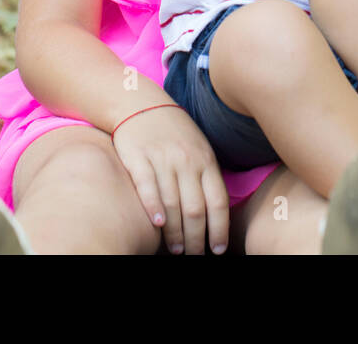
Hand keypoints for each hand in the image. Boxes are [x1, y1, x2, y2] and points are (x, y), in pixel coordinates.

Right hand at [111, 103, 230, 254]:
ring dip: (175, 232)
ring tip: (175, 249)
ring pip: (172, 203)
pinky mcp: (138, 157)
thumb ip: (207, 176)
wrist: (140, 103)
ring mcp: (162, 158)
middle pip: (195, 209)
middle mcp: (186, 161)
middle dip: (196, 238)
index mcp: (205, 160)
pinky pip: (147, 185)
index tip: (217, 250)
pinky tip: (157, 224)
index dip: (219, 229)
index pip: (218, 202)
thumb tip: (217, 213)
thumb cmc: (173, 132)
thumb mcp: (199, 148)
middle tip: (193, 255)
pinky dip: (153, 206)